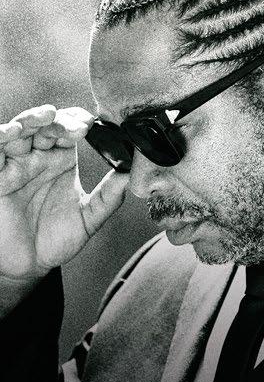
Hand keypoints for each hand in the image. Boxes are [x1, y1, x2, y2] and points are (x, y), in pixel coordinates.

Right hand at [0, 105, 128, 306]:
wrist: (31, 264)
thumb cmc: (56, 239)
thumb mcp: (88, 218)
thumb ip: (109, 197)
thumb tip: (132, 174)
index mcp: (61, 159)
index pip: (70, 129)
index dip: (79, 121)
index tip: (92, 125)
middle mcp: (38, 156)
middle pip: (45, 125)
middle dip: (60, 121)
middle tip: (75, 127)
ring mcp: (16, 164)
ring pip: (19, 130)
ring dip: (31, 119)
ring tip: (45, 116)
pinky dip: (2, 135)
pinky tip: (12, 132)